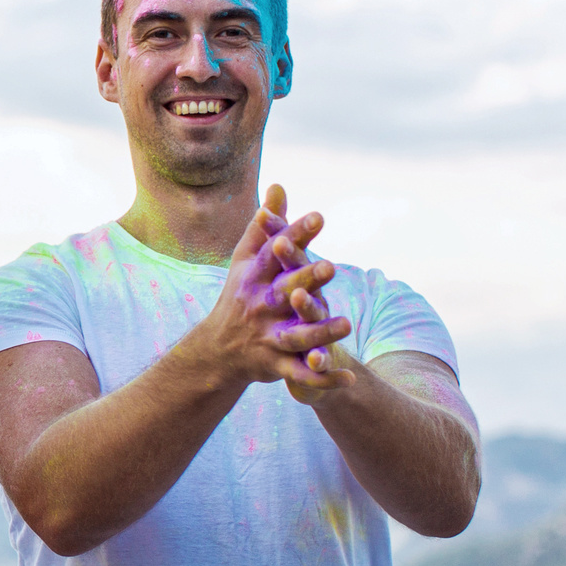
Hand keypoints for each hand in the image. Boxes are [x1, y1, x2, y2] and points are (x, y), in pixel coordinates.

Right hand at [186, 183, 351, 395]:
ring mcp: (266, 337)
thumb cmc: (240, 295)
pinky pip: (300, 373)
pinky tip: (347, 377)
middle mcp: (259, 306)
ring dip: (321, 332)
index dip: (295, 235)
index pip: (274, 253)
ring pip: (296, 335)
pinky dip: (323, 379)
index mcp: (254, 278)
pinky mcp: (274, 365)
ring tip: (346, 323)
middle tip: (331, 266)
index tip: (319, 216)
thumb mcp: (247, 259)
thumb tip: (279, 186)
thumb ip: (266, 224)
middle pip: (284, 292)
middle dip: (306, 280)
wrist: (217, 350)